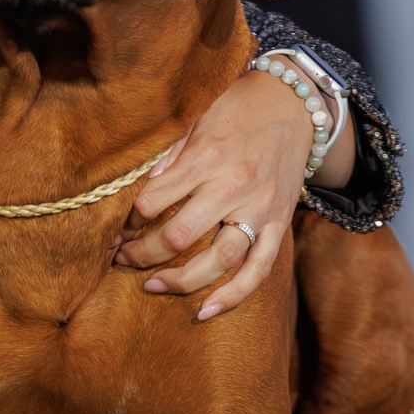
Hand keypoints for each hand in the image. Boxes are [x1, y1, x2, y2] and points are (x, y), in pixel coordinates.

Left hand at [115, 68, 325, 320]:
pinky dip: (233, 295)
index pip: (154, 200)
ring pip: (219, 260)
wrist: (294, 102)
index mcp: (208, 157)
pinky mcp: (279, 224)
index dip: (130, 219)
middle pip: (180, 236)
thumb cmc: (238, 109)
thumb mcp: (196, 122)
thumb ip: (170, 160)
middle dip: (143, 253)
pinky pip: (259, 269)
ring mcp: (260, 209)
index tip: (119, 226)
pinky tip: (205, 311)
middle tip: (123, 258)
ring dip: (180, 280)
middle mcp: (235, 186)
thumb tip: (142, 193)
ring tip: (151, 285)